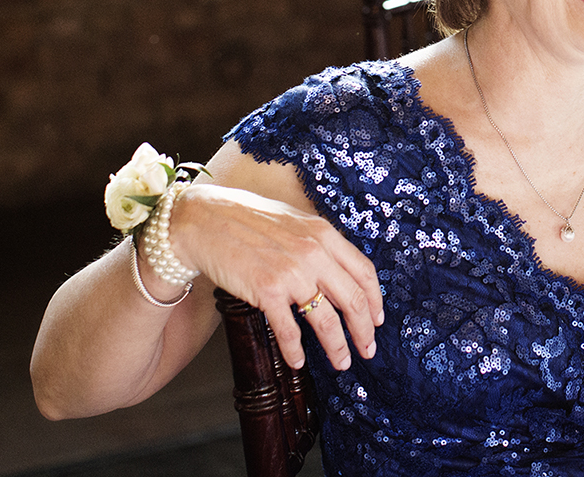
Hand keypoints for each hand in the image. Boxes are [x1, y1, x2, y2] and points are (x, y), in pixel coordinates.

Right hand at [167, 182, 384, 370]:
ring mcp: (291, 273)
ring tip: (342, 362)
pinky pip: (289, 329)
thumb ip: (320, 244)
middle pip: (353, 300)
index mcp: (325, 234)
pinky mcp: (266, 290)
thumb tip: (340, 273)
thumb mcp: (296, 223)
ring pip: (326, 320)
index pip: (364, 272)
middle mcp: (314, 253)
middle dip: (364, 330)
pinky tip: (298, 361)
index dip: (375, 301)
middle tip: (368, 350)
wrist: (205, 220)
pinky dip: (295, 350)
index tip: (378, 320)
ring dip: (337, 347)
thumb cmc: (249, 220)